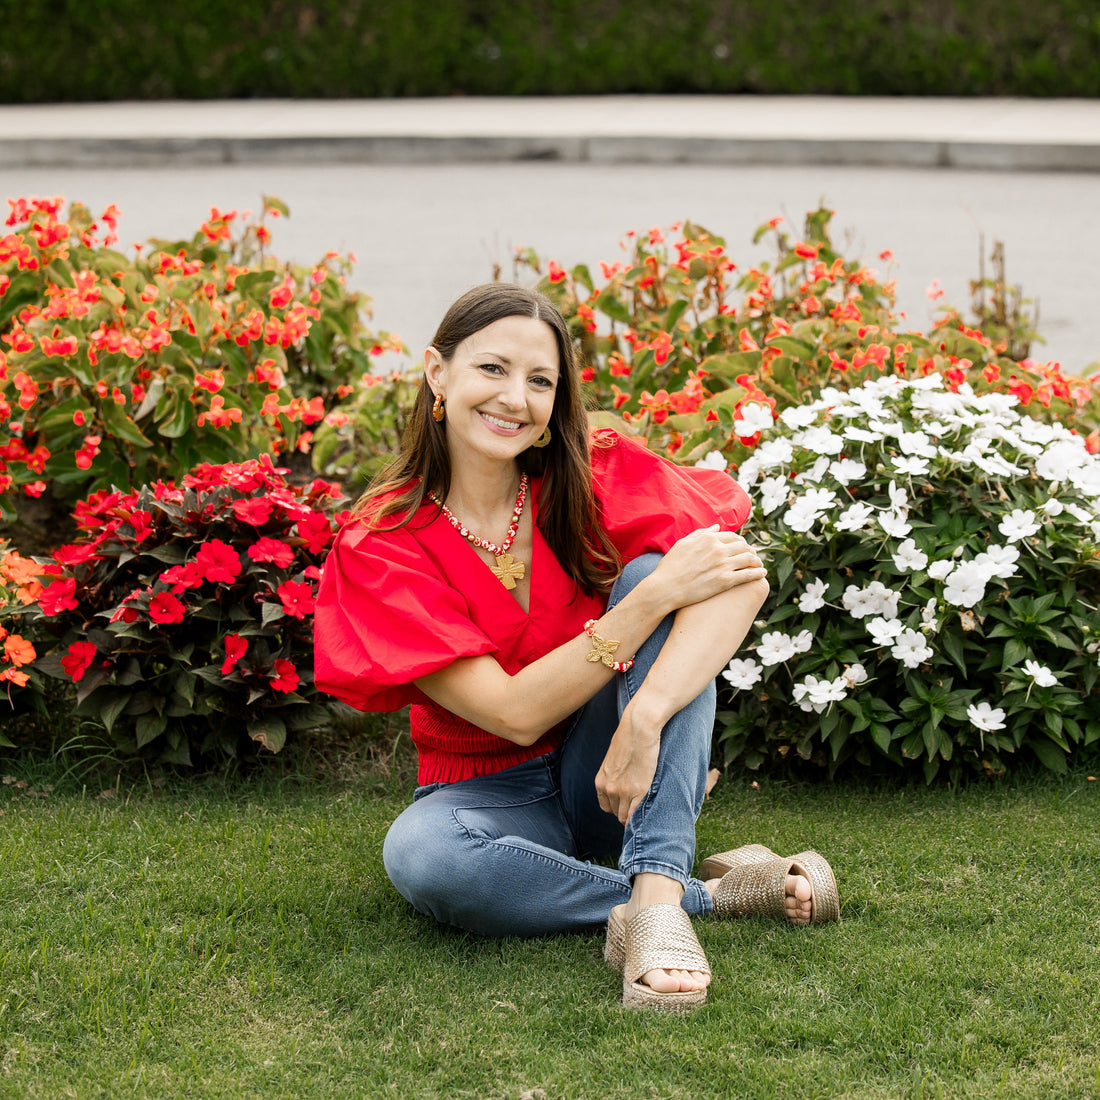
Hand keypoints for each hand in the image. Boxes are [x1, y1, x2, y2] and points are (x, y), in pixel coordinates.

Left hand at [595, 703, 661, 825]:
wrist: (638, 728)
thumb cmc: (628, 739)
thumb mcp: (613, 759)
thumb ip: (614, 774)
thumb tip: (621, 781)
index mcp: (601, 781)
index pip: (606, 807)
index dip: (617, 807)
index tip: (627, 806)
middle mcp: (609, 789)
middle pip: (616, 813)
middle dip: (626, 812)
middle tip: (638, 808)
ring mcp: (623, 791)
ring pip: (625, 817)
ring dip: (634, 817)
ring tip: (644, 812)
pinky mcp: (639, 790)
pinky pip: (635, 815)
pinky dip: (640, 818)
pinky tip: (646, 815)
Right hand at [650, 525, 765, 610]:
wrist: (665, 588)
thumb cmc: (670, 567)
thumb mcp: (683, 544)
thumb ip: (701, 533)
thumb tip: (717, 527)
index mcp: (708, 538)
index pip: (732, 536)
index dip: (740, 542)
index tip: (743, 547)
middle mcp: (717, 548)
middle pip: (743, 546)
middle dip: (751, 550)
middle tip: (754, 556)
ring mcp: (722, 564)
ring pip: (749, 558)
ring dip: (757, 561)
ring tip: (760, 565)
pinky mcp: (725, 581)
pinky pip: (748, 574)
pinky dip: (758, 573)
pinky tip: (762, 574)